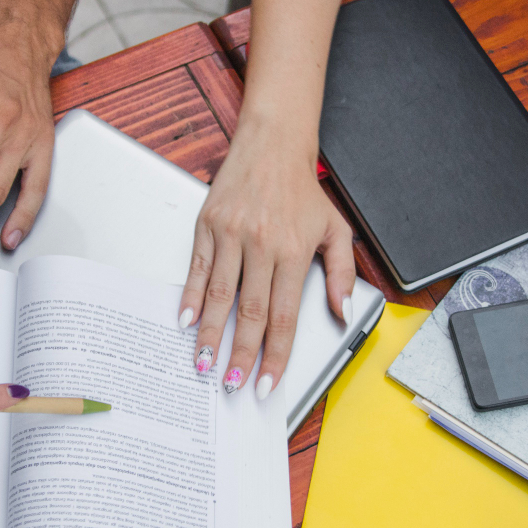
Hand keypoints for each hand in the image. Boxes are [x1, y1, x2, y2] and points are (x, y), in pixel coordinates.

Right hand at [178, 130, 355, 398]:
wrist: (273, 143)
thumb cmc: (302, 190)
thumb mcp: (336, 230)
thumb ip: (343, 274)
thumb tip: (343, 312)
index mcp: (295, 253)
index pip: (284, 317)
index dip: (275, 356)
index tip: (267, 384)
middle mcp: (263, 245)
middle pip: (250, 313)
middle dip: (241, 354)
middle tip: (232, 384)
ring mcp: (232, 235)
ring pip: (219, 294)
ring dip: (210, 333)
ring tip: (203, 363)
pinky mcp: (209, 224)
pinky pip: (197, 267)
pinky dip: (189, 295)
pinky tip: (184, 320)